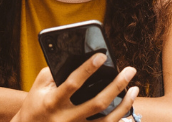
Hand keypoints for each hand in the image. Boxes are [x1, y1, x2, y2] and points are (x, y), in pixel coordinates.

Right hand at [11, 54, 139, 121]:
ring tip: (135, 89)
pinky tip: (127, 106)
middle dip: (116, 85)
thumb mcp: (40, 84)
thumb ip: (58, 71)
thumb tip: (84, 59)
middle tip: (130, 70)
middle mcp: (66, 119)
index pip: (73, 84)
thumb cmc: (37, 102)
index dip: (87, 69)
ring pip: (107, 121)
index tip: (102, 56)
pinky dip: (119, 117)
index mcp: (53, 102)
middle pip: (97, 103)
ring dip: (124, 105)